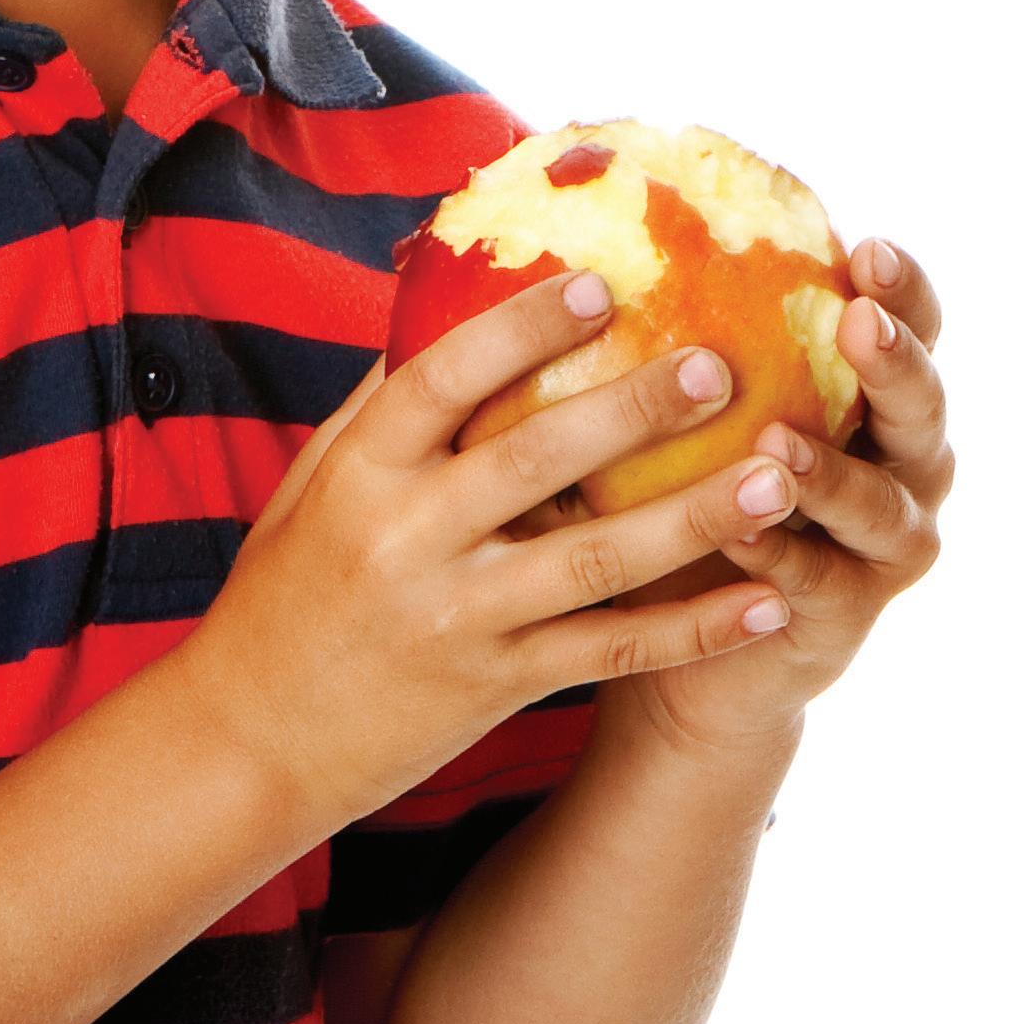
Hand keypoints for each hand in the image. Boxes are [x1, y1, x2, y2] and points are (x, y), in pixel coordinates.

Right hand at [168, 269, 835, 836]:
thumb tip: (443, 304)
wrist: (249, 739)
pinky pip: (610, 653)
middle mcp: (409, 538)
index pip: (443, 379)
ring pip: (593, 562)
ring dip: (692, 521)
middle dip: (633, 409)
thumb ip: (380, 406)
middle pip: (535, 460)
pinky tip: (764, 607)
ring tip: (775, 480)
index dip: (519, 328)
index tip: (597, 284)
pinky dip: (691, 631)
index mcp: (360, 473)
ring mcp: (457, 618)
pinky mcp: (495, 685)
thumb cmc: (283, 593)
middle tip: (720, 365)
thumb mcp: (312, 485)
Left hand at [596, 236, 953, 760]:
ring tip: (778, 443)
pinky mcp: (848, 617)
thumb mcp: (674, 409)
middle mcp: (897, 465)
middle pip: (923, 407)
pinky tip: (744, 539)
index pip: (905, 325)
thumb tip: (587, 238)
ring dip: (834, 474)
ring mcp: (883, 546)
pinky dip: (785, 558)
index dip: (899, 288)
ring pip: (883, 505)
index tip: (865, 244)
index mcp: (865, 394)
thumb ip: (667, 336)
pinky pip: (822, 583)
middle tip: (858, 323)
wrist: (685, 639)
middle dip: (896, 363)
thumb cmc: (675, 488)